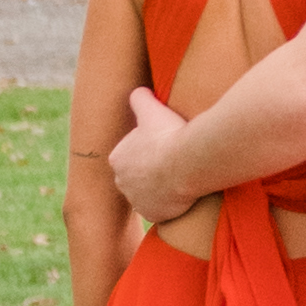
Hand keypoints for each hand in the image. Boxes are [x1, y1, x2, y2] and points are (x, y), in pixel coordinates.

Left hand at [105, 82, 197, 231]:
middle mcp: (121, 182)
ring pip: (148, 193)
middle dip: (150, 171)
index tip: (162, 144)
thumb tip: (138, 91)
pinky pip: (160, 209)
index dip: (147, 149)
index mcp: (117, 159)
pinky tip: (181, 191)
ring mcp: (137, 201)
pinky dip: (168, 203)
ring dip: (159, 187)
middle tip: (171, 160)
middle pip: (137, 176)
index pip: (130, 155)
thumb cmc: (168, 133)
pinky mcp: (153, 215)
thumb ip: (140, 97)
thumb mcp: (151, 108)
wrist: (187, 162)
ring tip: (178, 175)